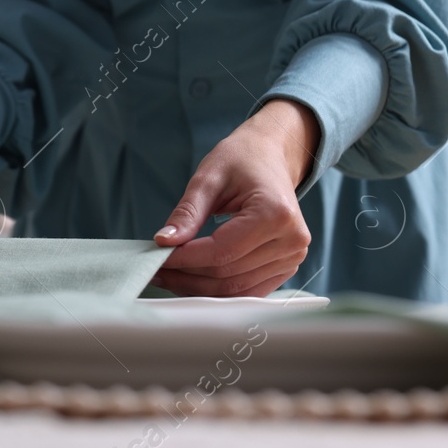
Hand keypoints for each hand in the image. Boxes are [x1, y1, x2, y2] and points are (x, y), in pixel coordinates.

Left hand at [151, 99, 319, 296]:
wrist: (269, 157)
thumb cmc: (240, 160)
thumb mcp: (208, 177)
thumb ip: (187, 212)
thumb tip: (163, 242)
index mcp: (275, 214)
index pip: (222, 251)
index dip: (184, 259)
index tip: (155, 258)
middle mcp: (291, 240)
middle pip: (228, 274)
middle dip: (186, 275)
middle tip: (154, 270)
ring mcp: (293, 256)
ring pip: (236, 288)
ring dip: (197, 287)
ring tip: (168, 276)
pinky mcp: (287, 266)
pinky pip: (248, 289)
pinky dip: (217, 290)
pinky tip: (191, 280)